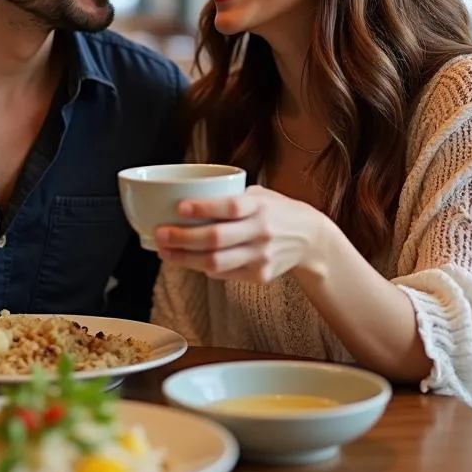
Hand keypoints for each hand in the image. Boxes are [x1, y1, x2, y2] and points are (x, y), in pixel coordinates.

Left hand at [154, 185, 328, 284]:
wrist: (311, 239)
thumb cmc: (276, 211)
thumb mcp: (259, 194)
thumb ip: (229, 197)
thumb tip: (185, 200)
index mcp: (260, 206)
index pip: (231, 207)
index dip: (204, 208)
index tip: (179, 207)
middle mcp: (262, 231)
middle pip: (216, 239)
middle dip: (183, 238)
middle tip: (160, 233)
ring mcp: (261, 256)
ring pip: (215, 263)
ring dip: (185, 258)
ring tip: (165, 251)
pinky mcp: (260, 276)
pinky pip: (224, 274)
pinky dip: (203, 268)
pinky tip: (189, 260)